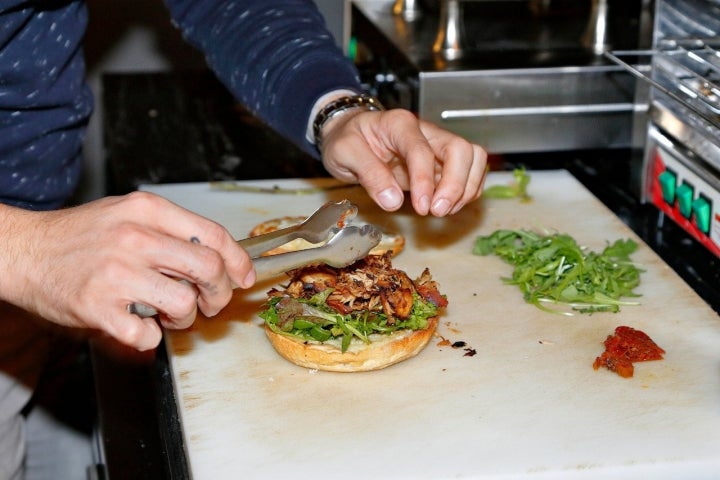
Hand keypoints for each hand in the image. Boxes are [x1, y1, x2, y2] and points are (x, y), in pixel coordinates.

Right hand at [0, 192, 254, 350]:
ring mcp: (116, 273)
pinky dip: (151, 337)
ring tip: (169, 315)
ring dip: (186, 319)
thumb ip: (171, 231)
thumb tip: (219, 258)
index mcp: (147, 211)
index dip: (238, 261)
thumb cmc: (79, 235)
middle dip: (219, 294)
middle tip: (210, 303)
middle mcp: (135, 238)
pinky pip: (147, 334)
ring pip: (184, 305)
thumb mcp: (128, 214)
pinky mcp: (97, 307)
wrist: (23, 250)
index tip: (244, 277)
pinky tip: (140, 325)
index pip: (213, 235)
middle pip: (208, 270)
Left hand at [319, 108, 486, 215]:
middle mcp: (425, 131)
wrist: (348, 133)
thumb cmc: (346, 139)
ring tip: (443, 211)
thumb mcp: (345, 153)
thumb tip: (392, 201)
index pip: (422, 150)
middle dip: (456, 184)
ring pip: (472, 158)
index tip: (422, 207)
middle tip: (437, 211)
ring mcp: (436, 146)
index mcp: (399, 124)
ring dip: (465, 189)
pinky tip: (447, 206)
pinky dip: (465, 191)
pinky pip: (468, 172)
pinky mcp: (441, 162)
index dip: (425, 180)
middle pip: (460, 149)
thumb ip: (369, 174)